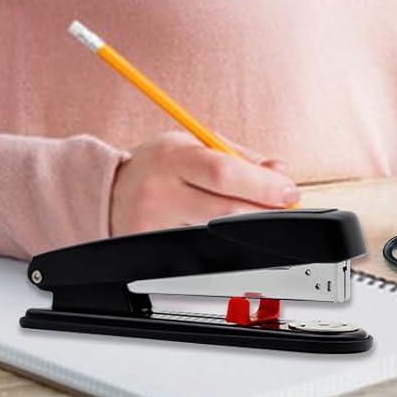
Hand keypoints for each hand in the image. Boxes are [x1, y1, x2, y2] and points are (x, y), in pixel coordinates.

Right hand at [108, 130, 298, 235]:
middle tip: (284, 205)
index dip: (262, 184)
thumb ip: (237, 156)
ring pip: (216, 236)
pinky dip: (221, 242)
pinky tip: (224, 230)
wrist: (109, 191)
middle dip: (264, 211)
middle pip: (225, 211)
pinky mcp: (152, 253)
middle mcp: (161, 192)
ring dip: (246, 228)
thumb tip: (279, 171)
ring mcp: (155, 227)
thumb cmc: (158, 164)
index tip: (288, 190)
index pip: (224, 172)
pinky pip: (200, 252)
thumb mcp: (193, 144)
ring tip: (254, 213)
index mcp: (173, 157)